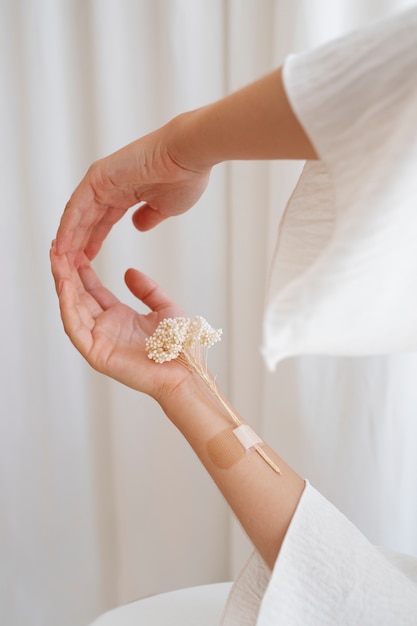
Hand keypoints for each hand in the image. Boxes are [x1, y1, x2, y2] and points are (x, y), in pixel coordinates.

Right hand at [50, 244, 191, 399]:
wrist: (185, 372)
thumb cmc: (180, 347)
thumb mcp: (165, 308)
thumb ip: (148, 290)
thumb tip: (129, 272)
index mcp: (120, 318)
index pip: (93, 291)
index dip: (82, 271)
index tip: (73, 250)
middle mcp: (106, 328)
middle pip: (78, 297)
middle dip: (66, 273)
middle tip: (56, 248)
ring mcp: (99, 341)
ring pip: (72, 309)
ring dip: (62, 284)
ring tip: (56, 259)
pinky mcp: (96, 354)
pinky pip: (76, 328)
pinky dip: (67, 306)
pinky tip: (65, 285)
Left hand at [55, 119, 210, 262]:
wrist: (189, 156)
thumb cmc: (184, 178)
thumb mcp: (164, 208)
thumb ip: (148, 218)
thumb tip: (138, 226)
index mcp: (127, 193)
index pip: (102, 221)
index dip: (94, 241)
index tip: (88, 259)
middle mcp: (112, 185)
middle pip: (87, 219)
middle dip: (77, 243)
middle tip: (69, 265)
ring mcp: (103, 180)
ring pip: (79, 214)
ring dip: (69, 238)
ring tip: (61, 261)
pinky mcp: (98, 176)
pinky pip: (77, 206)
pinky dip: (68, 226)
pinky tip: (63, 245)